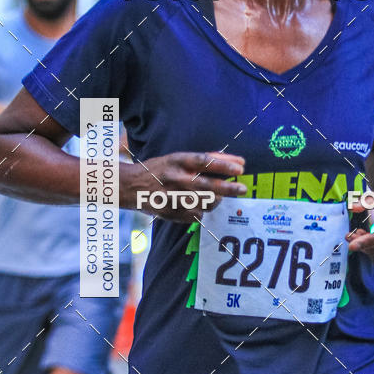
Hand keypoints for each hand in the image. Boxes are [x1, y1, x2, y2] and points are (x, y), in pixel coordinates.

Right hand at [120, 150, 245, 221]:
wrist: (131, 186)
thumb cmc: (160, 169)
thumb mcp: (177, 158)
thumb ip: (204, 159)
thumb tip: (235, 161)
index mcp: (177, 161)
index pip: (205, 161)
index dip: (224, 165)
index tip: (241, 167)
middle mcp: (175, 178)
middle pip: (208, 185)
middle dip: (229, 188)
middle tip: (242, 189)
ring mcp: (173, 197)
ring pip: (205, 202)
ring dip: (217, 200)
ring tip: (219, 197)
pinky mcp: (171, 213)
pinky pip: (196, 215)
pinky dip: (202, 211)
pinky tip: (199, 205)